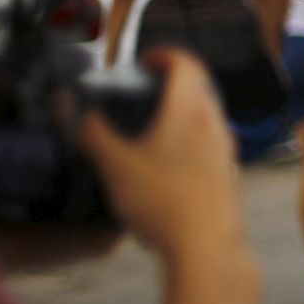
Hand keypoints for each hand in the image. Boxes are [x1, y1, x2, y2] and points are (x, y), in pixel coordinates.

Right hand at [71, 50, 241, 256]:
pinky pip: (211, 141)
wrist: (207, 249)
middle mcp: (215, 124)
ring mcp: (227, 149)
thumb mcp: (115, 165)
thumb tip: (74, 109)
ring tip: (151, 127)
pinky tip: (168, 162)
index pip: (186, 62)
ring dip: (182, 110)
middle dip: (171, 82)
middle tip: (144, 90)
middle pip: (199, 86)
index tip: (144, 61)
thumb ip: (92, 133)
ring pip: (207, 114)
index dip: (164, 55)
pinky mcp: (229, 173)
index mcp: (189, 111)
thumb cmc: (165, 204)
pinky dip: (191, 136)